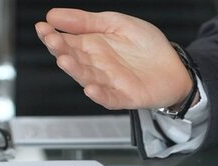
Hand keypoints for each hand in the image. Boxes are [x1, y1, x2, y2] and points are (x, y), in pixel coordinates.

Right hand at [35, 9, 192, 109]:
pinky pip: (110, 98)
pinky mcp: (125, 96)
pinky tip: (91, 89)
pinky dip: (100, 95)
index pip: (66, 41)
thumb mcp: (115, 23)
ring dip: (76, 71)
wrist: (174, 65)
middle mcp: (96, 65)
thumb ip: (85, 21)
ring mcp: (109, 82)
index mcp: (91, 46)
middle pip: (74, 59)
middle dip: (61, 50)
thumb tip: (53, 15)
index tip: (43, 28)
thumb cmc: (146, 46)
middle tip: (52, 41)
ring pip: (88, 78)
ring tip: (65, 61)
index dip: (52, 36)